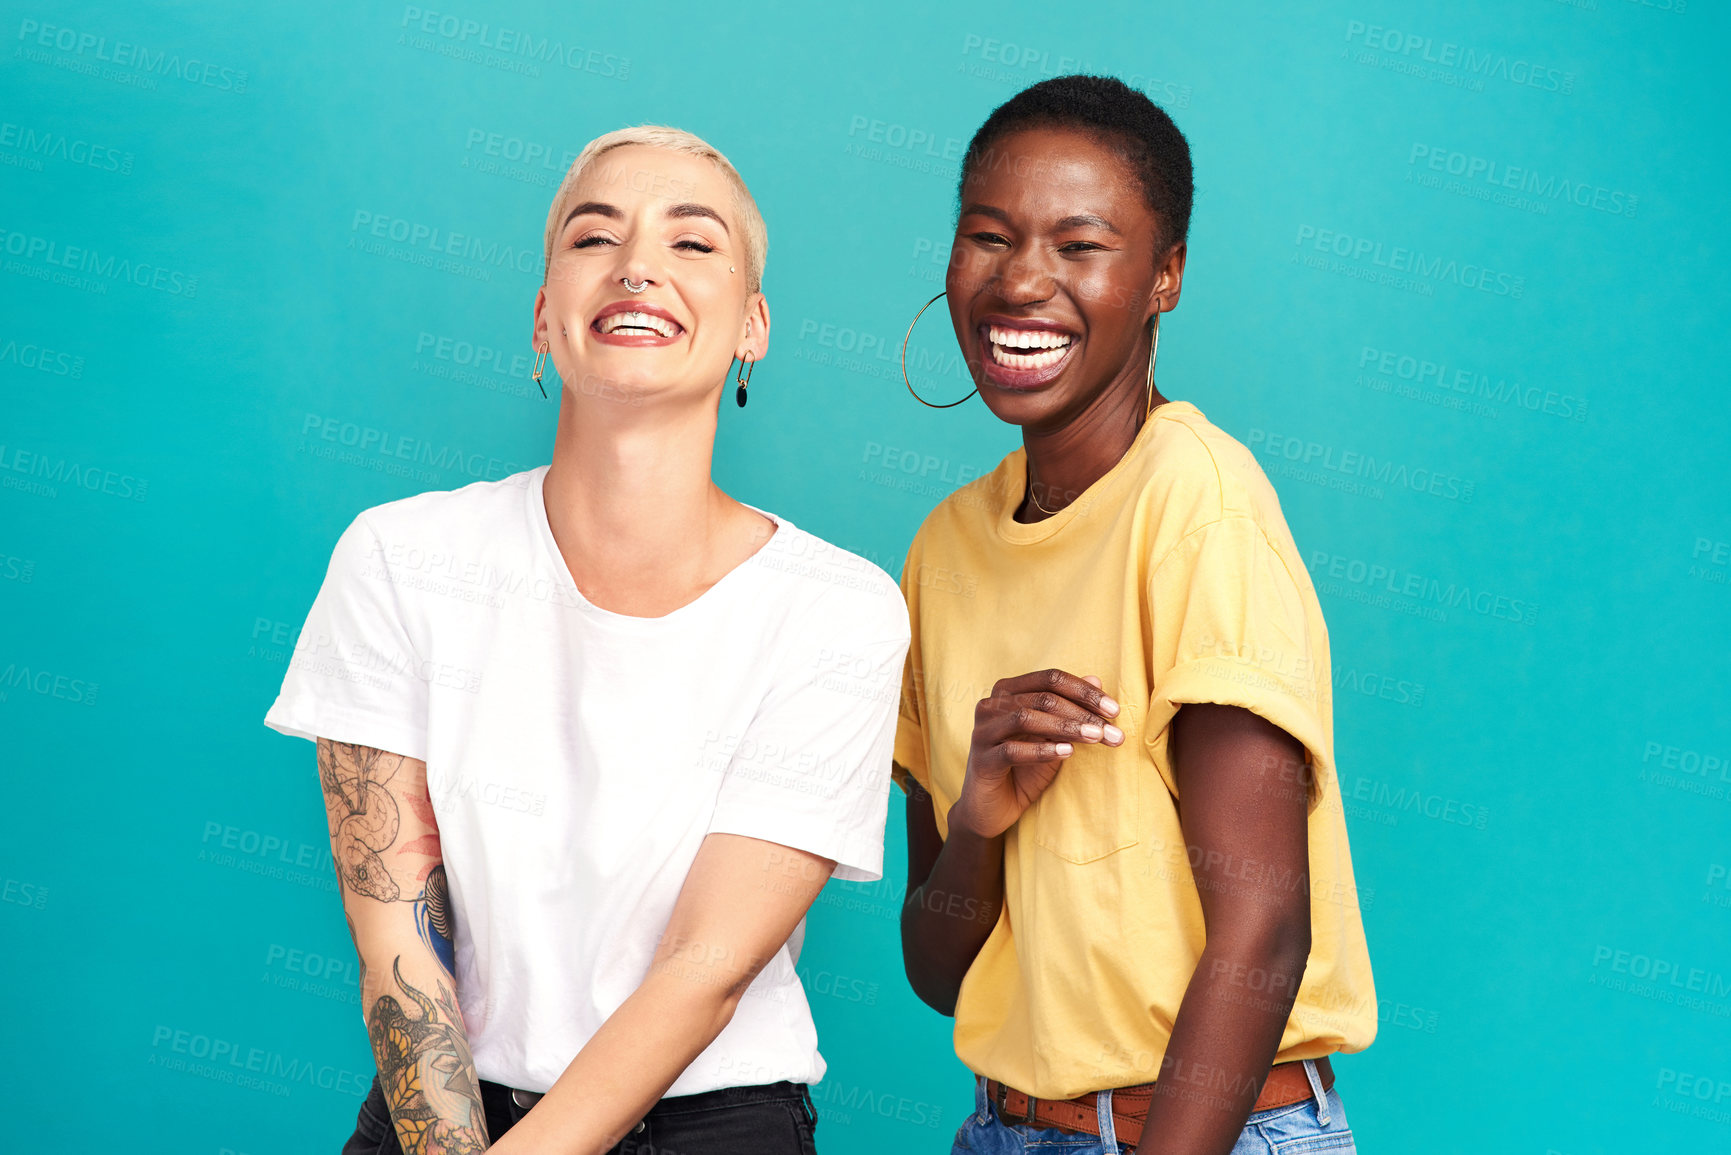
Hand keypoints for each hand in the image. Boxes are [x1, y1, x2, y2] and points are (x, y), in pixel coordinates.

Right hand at [949, 669, 1121, 839]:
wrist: (992, 810)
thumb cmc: (1024, 770)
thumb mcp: (1053, 738)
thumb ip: (1070, 710)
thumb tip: (1097, 679)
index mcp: (1008, 692)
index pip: (1050, 679)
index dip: (1084, 691)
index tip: (1114, 710)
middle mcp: (990, 706)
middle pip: (1042, 698)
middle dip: (1083, 713)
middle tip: (1113, 731)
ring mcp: (982, 733)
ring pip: (1025, 718)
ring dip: (1066, 727)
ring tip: (1096, 739)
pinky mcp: (981, 762)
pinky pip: (1012, 750)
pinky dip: (1042, 750)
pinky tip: (1067, 753)